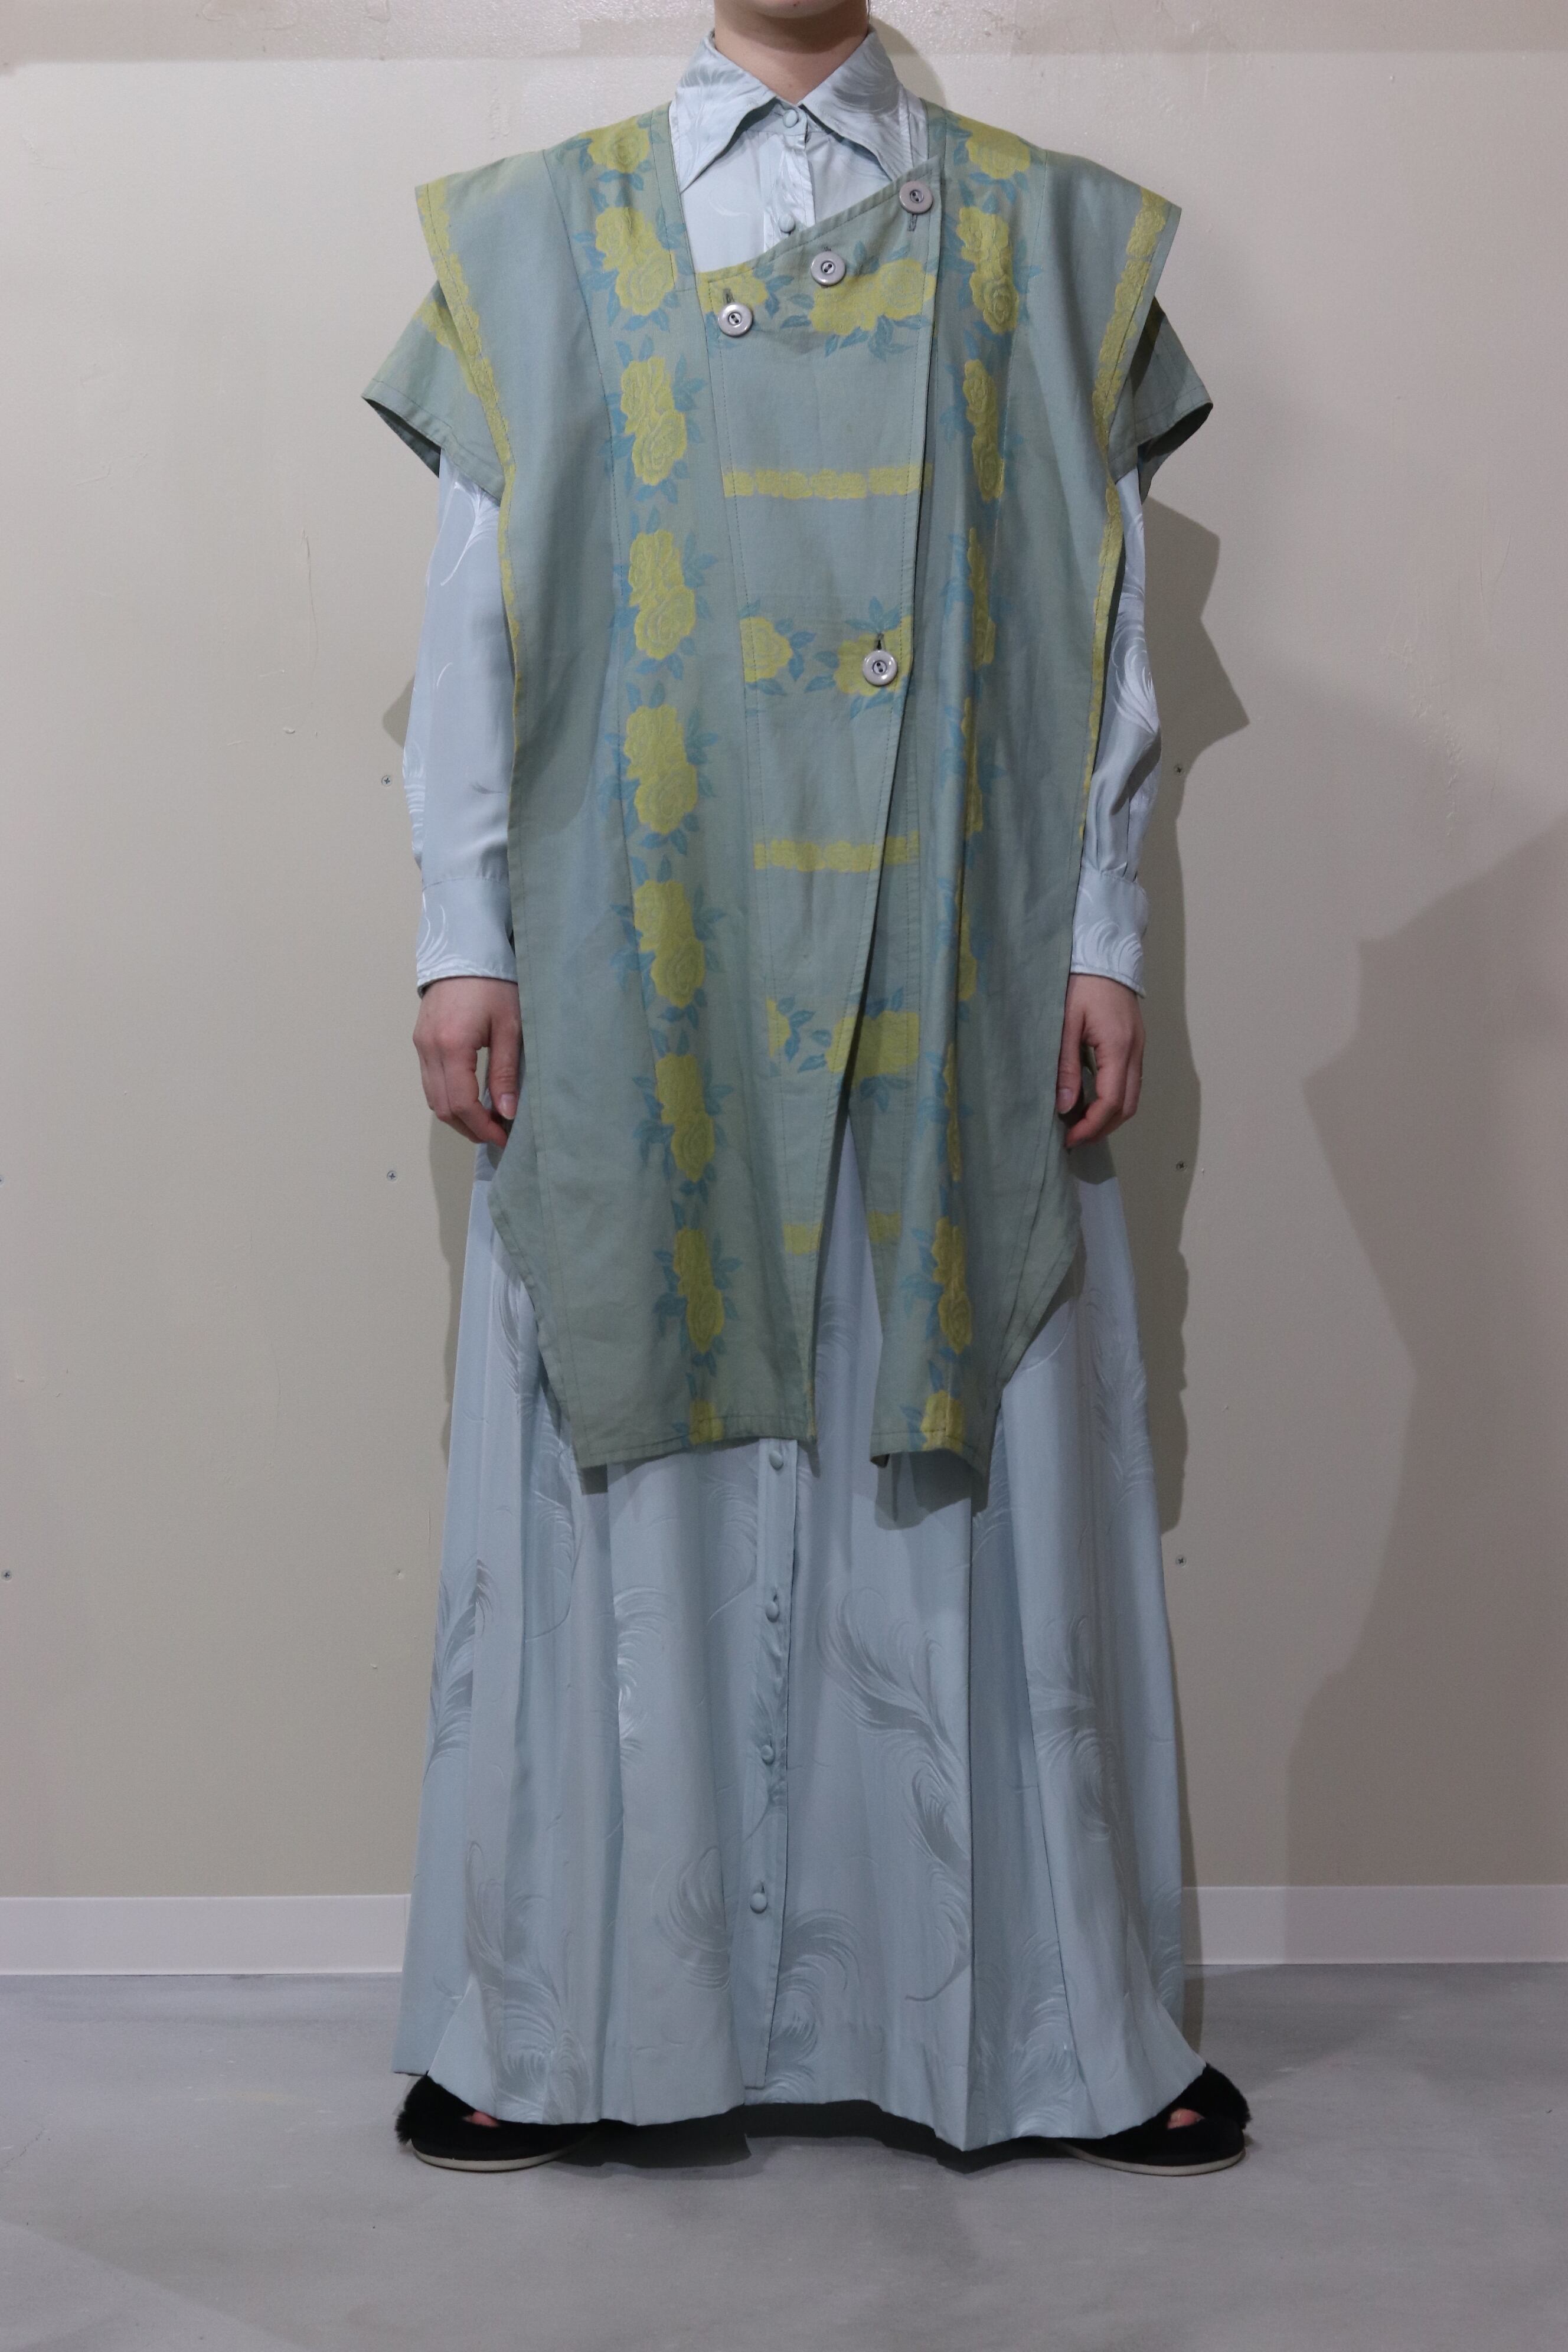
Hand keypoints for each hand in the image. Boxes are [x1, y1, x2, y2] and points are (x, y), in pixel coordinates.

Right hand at [413, 976, 522, 1149]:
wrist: (465, 950)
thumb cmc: (493, 983)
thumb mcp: (510, 1027)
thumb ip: (505, 1072)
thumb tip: (507, 1112)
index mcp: (452, 1045)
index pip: (461, 1103)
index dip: (481, 1127)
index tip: (503, 1137)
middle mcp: (429, 1049)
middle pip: (442, 1107)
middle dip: (469, 1127)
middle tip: (497, 1133)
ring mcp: (421, 1045)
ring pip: (432, 1098)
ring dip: (457, 1116)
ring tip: (487, 1120)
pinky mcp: (421, 1041)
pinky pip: (430, 1081)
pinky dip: (448, 1097)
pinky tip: (471, 1098)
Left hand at [1055, 973, 1143, 1148]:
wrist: (1103, 952)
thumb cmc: (1080, 982)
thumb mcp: (1065, 1023)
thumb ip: (1066, 1066)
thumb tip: (1066, 1106)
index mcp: (1119, 1047)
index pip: (1112, 1102)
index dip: (1091, 1126)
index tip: (1070, 1139)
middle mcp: (1135, 1051)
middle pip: (1127, 1106)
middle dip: (1102, 1128)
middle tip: (1074, 1138)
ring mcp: (1138, 1047)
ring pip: (1132, 1096)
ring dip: (1109, 1116)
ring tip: (1080, 1124)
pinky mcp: (1134, 1043)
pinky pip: (1130, 1081)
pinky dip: (1114, 1099)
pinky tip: (1091, 1100)